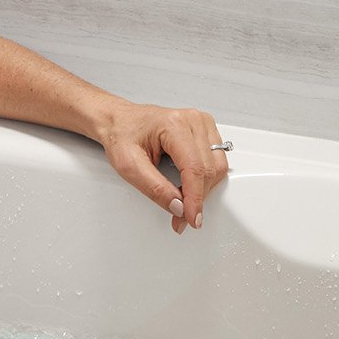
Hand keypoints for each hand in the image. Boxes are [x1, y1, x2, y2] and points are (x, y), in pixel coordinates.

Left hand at [96, 101, 229, 233]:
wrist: (120, 121)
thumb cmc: (122, 135)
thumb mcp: (128, 166)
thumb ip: (154, 188)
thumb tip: (177, 206)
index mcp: (174, 125)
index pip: (194, 168)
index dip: (195, 198)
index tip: (192, 218)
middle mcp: (192, 120)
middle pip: (209, 170)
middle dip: (197, 198)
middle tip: (181, 217)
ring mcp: (202, 123)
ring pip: (217, 166)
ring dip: (203, 190)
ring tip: (183, 201)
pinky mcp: (206, 130)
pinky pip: (216, 160)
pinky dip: (205, 178)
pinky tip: (188, 185)